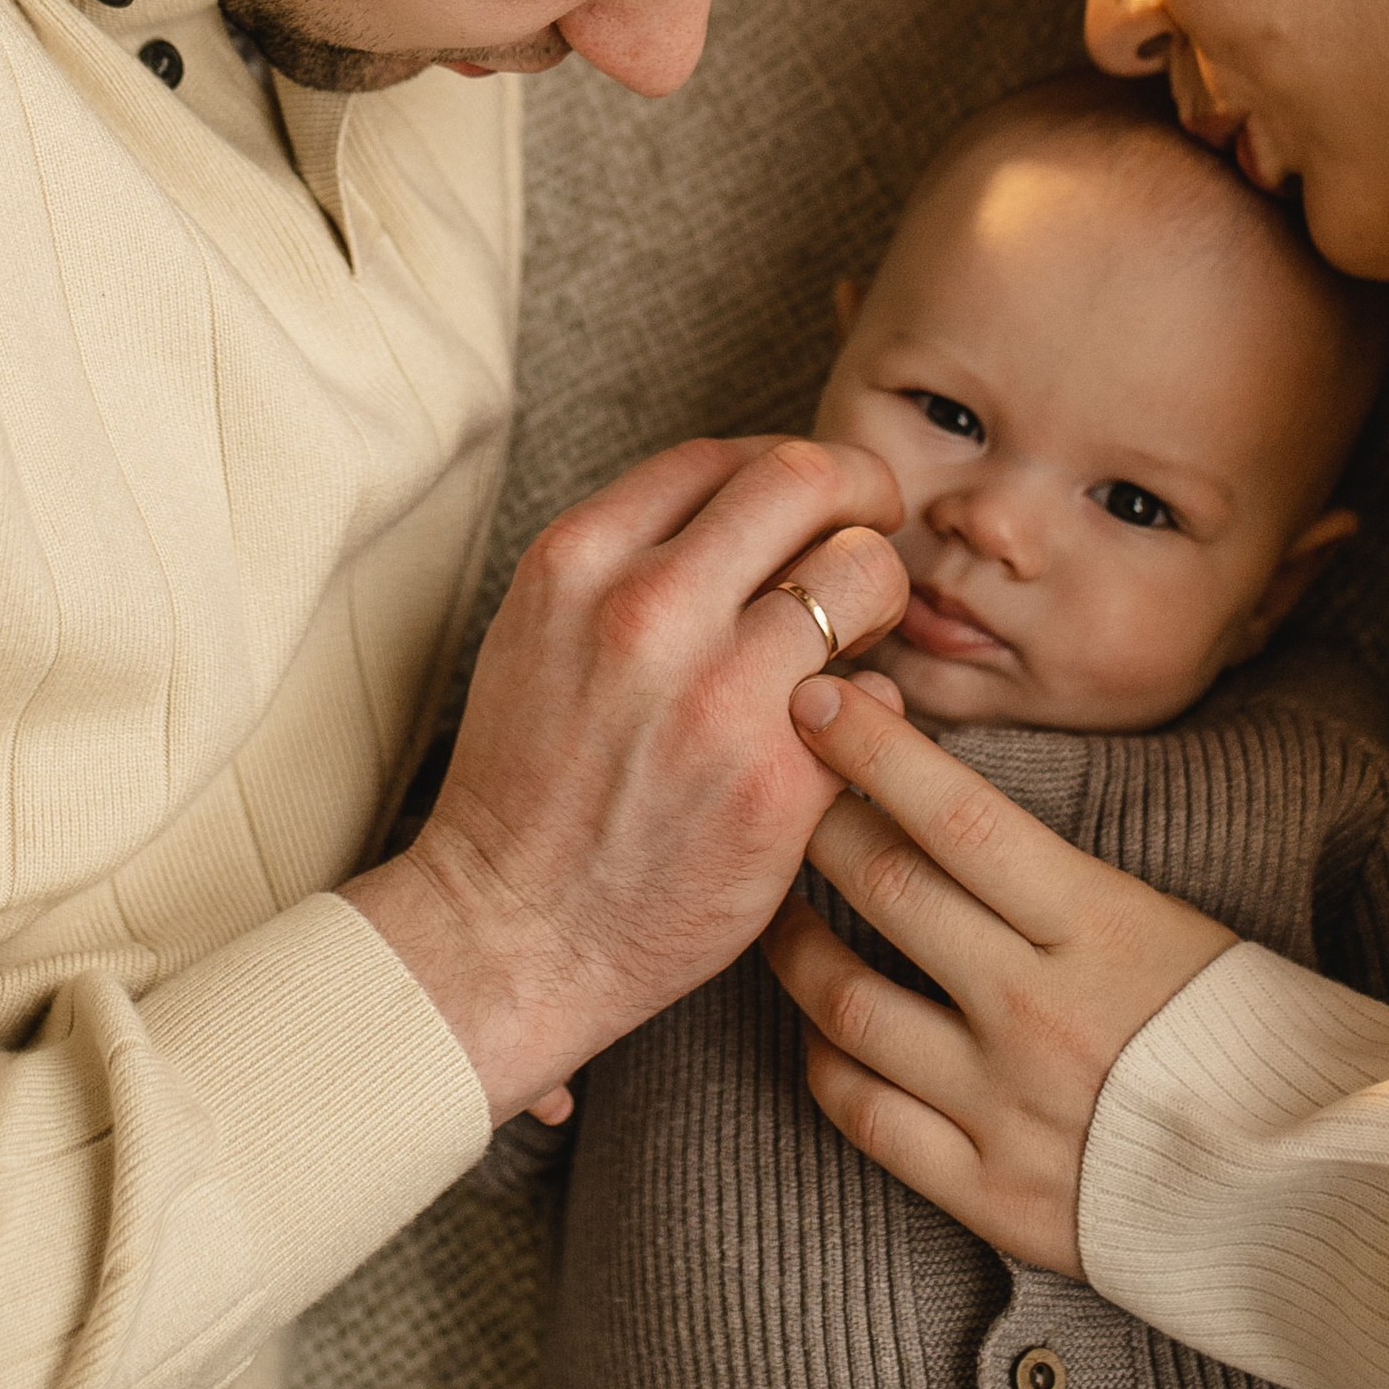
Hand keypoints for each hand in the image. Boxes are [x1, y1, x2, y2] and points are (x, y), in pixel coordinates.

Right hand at [343, 438, 908, 1123]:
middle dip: (865, 495)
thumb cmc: (531, 787)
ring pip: (864, 575)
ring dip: (879, 599)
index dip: (793, 468)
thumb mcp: (544, 633)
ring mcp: (718, 695)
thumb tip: (754, 511)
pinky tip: (831, 744)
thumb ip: (633, 562)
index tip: (819, 501)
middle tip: (876, 536)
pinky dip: (873, 715)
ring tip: (859, 640)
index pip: (725, 455)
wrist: (508, 932)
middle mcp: (647, 609)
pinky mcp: (777, 782)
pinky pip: (881, 700)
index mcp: (579, 561)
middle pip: (809, 481)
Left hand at [760, 674, 1237, 1277]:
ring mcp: (1005, 1104)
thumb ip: (1062, 890)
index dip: (872, 751)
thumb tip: (953, 826)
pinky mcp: (988, 1191)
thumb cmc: (1253, 1040)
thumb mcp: (1175, 929)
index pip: (956, 815)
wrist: (1318, 1192)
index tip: (815, 702)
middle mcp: (1038, 1009)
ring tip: (777, 914)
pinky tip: (822, 1033)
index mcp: (1100, 927)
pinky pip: (865, 1115)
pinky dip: (827, 1062)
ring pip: (848, 1004)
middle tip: (780, 790)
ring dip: (795, 946)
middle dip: (815, 824)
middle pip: (886, 890)